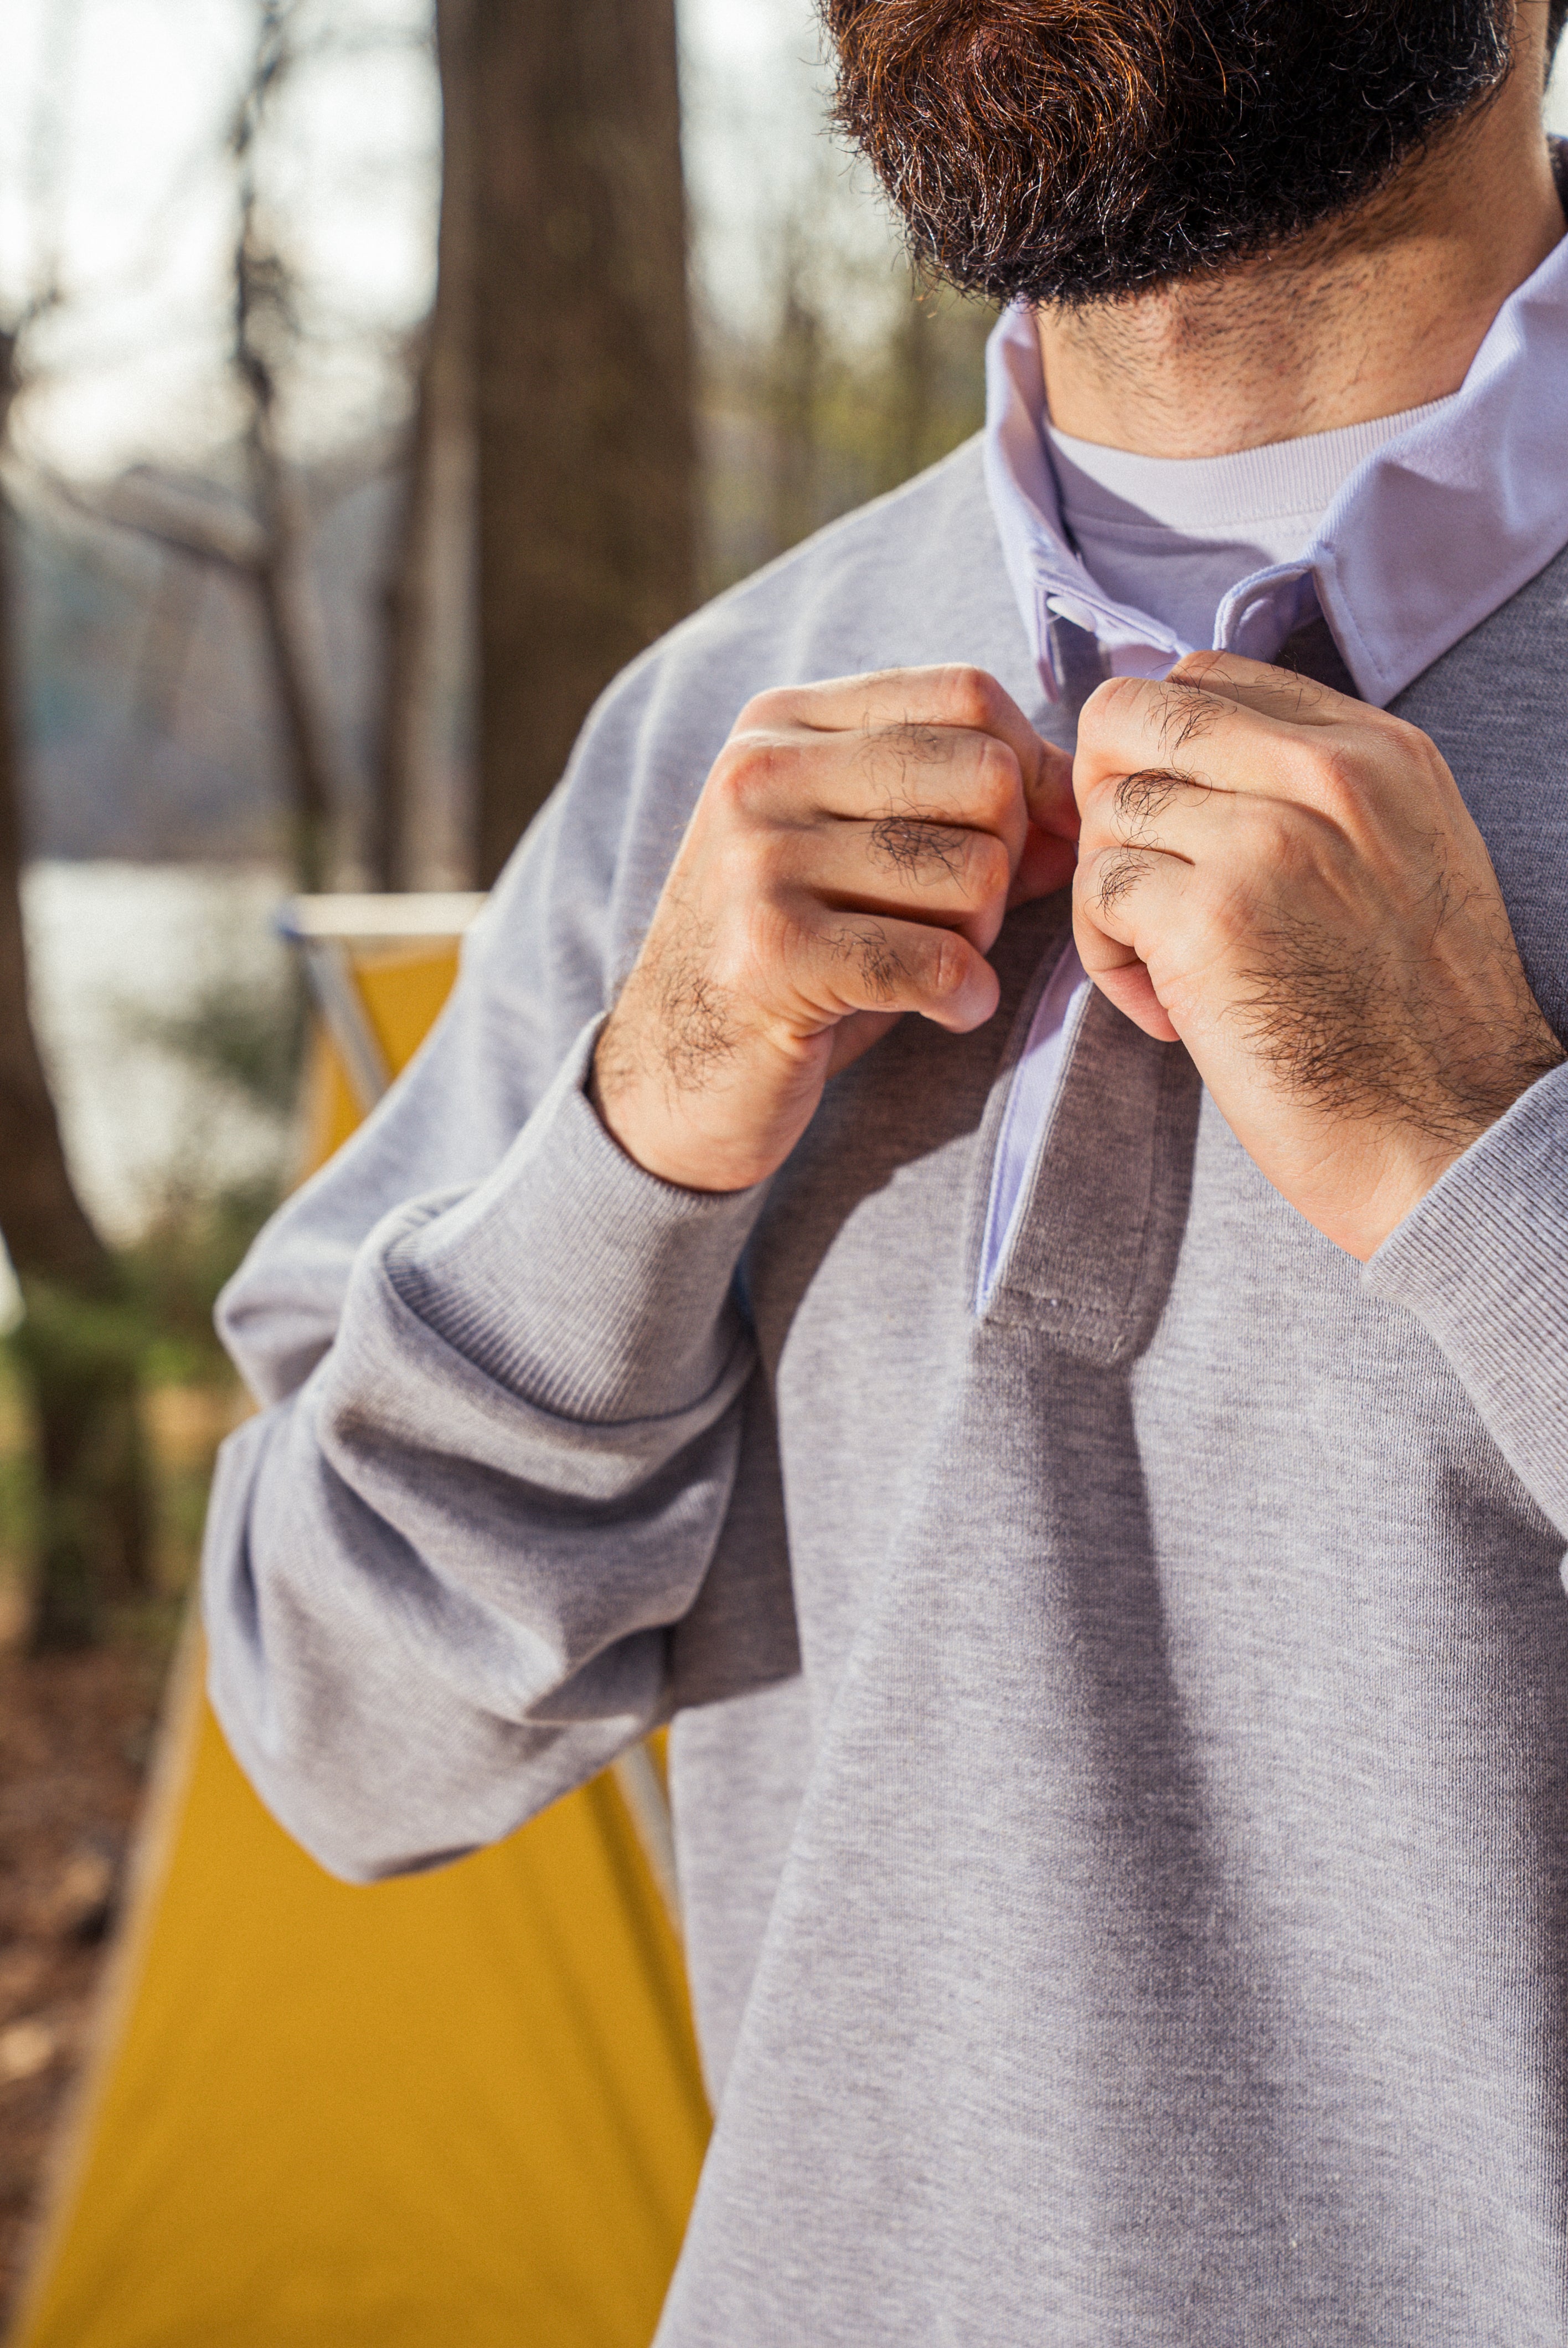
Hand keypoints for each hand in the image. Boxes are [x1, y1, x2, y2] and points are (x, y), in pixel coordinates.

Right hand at [593, 665, 1077, 1190]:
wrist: (670, 1076)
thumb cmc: (792, 960)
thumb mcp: (865, 861)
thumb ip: (967, 814)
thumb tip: (1081, 803)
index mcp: (781, 724)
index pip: (965, 694)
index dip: (1031, 769)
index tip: (1032, 840)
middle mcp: (760, 772)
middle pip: (983, 775)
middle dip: (1008, 859)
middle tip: (967, 923)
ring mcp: (757, 860)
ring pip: (974, 871)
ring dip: (984, 936)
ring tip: (936, 967)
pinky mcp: (770, 954)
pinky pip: (938, 960)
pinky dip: (967, 999)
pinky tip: (947, 1014)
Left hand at [1072, 650, 1564, 1259]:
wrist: (1454, 1134)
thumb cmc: (1415, 1023)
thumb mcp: (1398, 858)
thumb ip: (1311, 795)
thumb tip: (1186, 769)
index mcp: (1373, 750)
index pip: (1204, 679)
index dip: (1155, 751)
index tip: (1174, 832)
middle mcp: (1323, 773)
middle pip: (1130, 716)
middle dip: (1104, 798)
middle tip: (1138, 885)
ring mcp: (1266, 838)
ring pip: (1104, 810)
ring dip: (1111, 894)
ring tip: (1166, 968)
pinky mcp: (1210, 918)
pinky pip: (1098, 892)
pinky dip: (1108, 958)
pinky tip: (1170, 1015)